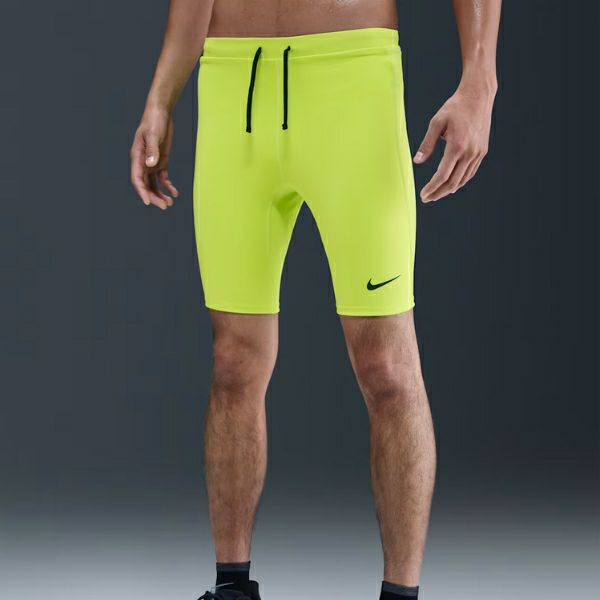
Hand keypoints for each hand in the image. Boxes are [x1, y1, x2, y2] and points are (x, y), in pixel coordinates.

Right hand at [130, 108, 177, 209]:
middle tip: (164, 206)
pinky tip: (175, 193)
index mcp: (137, 157)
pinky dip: (168, 186)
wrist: (160, 113)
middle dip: (153, 196)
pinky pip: (162, 178)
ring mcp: (151, 163)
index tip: (148, 202)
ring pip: (153, 184)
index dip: (141, 192)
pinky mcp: (161, 161)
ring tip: (169, 203)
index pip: (137, 179)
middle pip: (145, 184)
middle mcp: (142, 162)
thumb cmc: (153, 122)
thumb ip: (152, 150)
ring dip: (160, 194)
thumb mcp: (153, 135)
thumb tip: (150, 165)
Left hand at [414, 82, 494, 201]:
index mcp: (457, 146)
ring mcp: (478, 153)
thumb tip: (417, 162)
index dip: (432, 187)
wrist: (478, 96)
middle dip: (438, 193)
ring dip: (449, 189)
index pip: (442, 175)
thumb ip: (427, 144)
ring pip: (463, 179)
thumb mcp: (436, 122)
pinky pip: (470, 172)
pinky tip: (451, 184)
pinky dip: (460, 181)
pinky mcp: (482, 151)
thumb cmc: (455, 107)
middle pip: (453, 182)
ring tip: (436, 194)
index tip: (423, 194)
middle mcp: (469, 152)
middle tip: (427, 198)